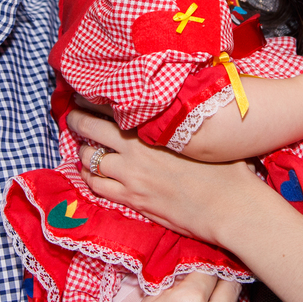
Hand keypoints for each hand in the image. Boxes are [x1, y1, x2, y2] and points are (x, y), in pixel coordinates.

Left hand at [67, 108, 264, 244]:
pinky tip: (90, 174)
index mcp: (154, 129)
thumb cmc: (227, 169)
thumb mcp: (204, 136)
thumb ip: (184, 122)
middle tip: (71, 115)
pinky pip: (97, 186)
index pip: (114, 107)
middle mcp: (136, 150)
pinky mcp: (133, 200)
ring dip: (83, 152)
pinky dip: (89, 178)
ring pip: (89, 159)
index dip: (94, 99)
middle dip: (77, 119)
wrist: (231, 208)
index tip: (85, 94)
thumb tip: (186, 105)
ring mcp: (131, 176)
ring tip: (84, 148)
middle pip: (91, 128)